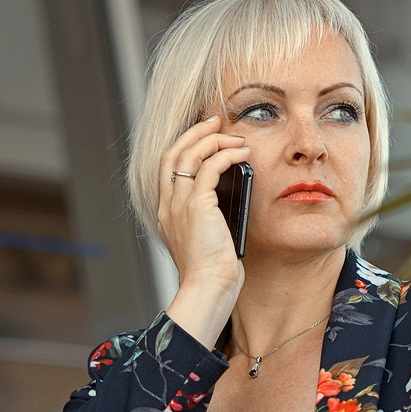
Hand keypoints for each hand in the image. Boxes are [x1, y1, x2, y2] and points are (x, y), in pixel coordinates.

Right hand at [158, 115, 250, 346]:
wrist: (207, 290)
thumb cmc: (212, 274)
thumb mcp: (208, 240)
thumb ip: (212, 219)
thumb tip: (231, 201)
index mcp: (168, 213)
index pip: (169, 167)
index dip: (185, 146)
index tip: (206, 137)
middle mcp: (168, 204)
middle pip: (174, 152)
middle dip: (195, 132)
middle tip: (216, 121)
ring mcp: (179, 203)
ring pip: (190, 154)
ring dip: (214, 139)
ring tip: (236, 137)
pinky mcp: (197, 205)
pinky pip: (211, 166)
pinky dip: (227, 154)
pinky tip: (243, 154)